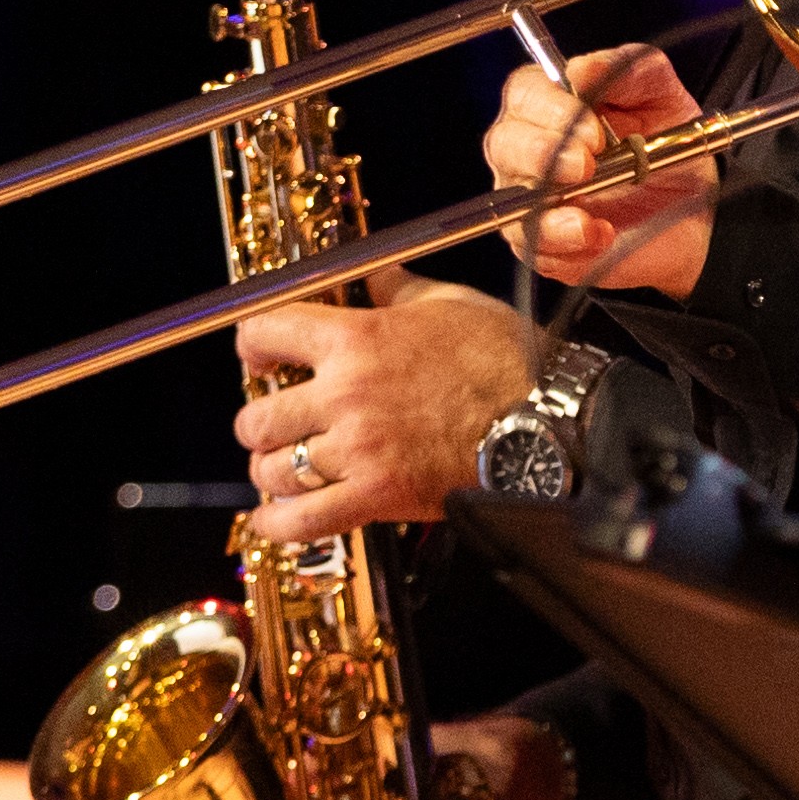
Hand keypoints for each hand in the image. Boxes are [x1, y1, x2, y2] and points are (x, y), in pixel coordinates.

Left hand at [236, 280, 540, 538]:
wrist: (545, 419)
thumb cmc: (505, 361)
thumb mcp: (448, 303)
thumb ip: (396, 291)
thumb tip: (374, 276)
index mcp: (356, 339)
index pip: (263, 333)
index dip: (252, 346)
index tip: (259, 357)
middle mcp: (346, 394)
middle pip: (257, 416)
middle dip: (260, 422)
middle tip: (275, 423)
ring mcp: (358, 449)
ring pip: (273, 469)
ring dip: (272, 471)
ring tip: (284, 468)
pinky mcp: (376, 496)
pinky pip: (302, 520)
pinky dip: (279, 523)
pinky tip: (276, 517)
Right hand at [489, 45, 715, 297]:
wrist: (695, 212)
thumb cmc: (670, 146)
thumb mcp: (663, 96)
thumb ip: (631, 69)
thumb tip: (583, 69)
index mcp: (553, 103)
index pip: (525, 93)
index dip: (551, 108)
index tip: (593, 128)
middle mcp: (529, 148)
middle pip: (504, 143)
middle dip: (541, 153)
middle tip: (587, 166)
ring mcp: (530, 198)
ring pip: (509, 200)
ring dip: (547, 207)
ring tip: (589, 216)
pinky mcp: (542, 244)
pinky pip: (533, 246)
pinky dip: (565, 243)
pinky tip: (600, 234)